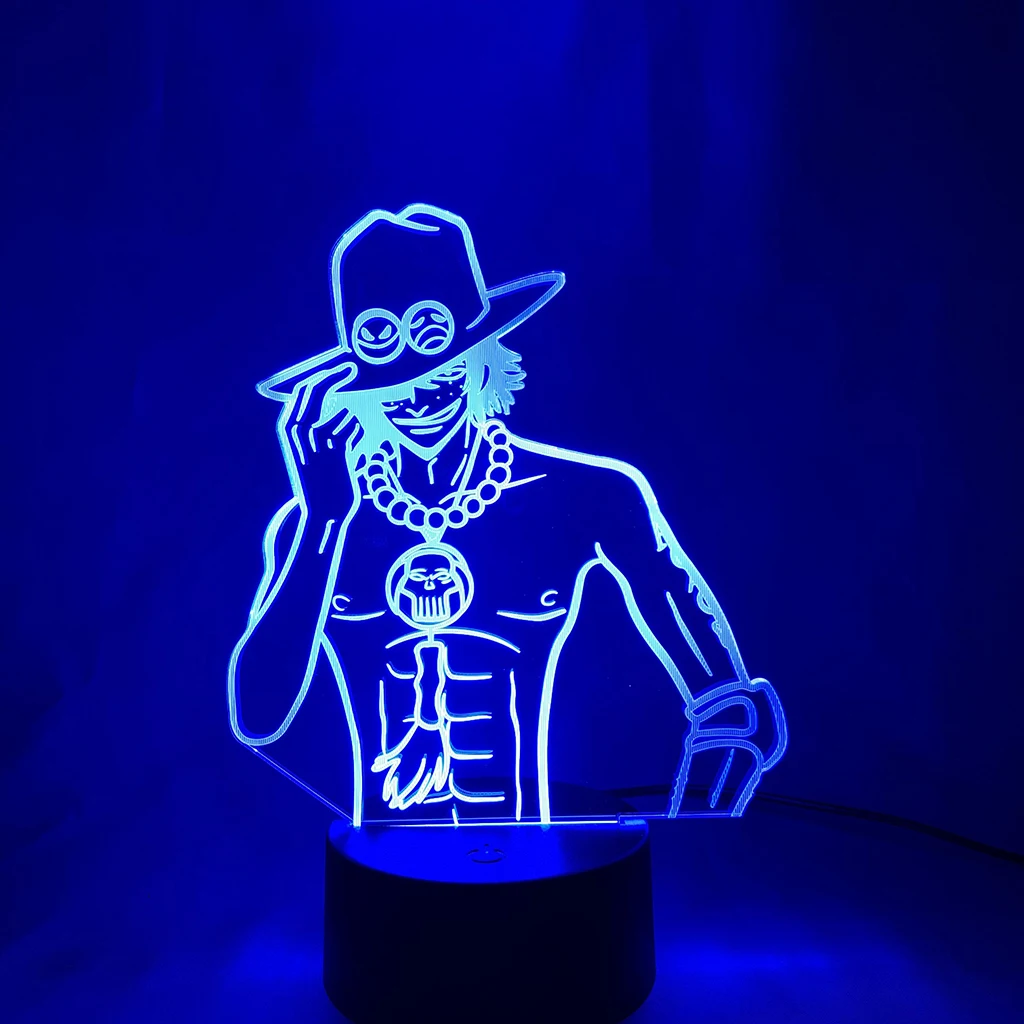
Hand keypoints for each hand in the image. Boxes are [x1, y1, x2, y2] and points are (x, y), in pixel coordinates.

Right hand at [281, 356, 365, 516]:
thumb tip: (328, 395)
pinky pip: (355, 427)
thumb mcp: (306, 449)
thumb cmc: (318, 479)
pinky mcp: (338, 448)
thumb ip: (311, 423)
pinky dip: (359, 436)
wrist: (323, 513)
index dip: (322, 374)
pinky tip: (352, 453)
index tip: (337, 366)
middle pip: (319, 389)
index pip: (303, 390)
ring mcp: (318, 439)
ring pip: (344, 412)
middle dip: (337, 375)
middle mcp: (299, 431)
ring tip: (346, 449)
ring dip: (352, 425)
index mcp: (288, 429)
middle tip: (353, 367)